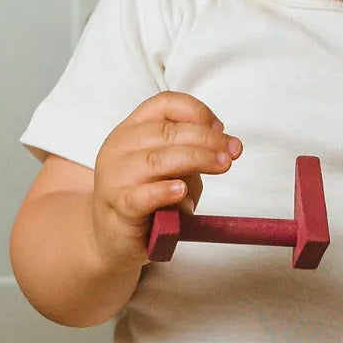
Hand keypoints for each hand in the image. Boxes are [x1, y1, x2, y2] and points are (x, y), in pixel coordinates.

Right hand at [90, 91, 240, 267]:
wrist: (111, 237)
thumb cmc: (148, 199)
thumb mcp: (173, 169)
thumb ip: (193, 153)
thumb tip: (227, 144)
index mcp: (133, 129)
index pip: (164, 104)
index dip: (197, 111)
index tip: (222, 129)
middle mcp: (120, 147)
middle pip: (167, 131)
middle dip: (206, 139)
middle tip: (232, 152)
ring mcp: (115, 176)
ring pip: (157, 160)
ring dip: (196, 159)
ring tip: (222, 166)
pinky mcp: (118, 207)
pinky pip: (140, 196)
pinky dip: (163, 192)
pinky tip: (181, 190)